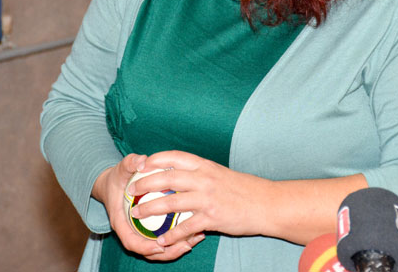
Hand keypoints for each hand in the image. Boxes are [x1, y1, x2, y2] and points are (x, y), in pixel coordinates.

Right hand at [91, 153, 204, 260]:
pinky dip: (179, 239)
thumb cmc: (118, 177)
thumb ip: (130, 163)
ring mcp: (141, 232)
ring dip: (176, 248)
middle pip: (148, 250)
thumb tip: (142, 161)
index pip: (131, 241)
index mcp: (120, 222)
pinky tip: (196, 233)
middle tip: (186, 245)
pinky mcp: (150, 230)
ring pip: (158, 249)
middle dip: (167, 252)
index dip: (145, 246)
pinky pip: (164, 240)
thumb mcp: (121, 168)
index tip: (161, 244)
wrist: (113, 184)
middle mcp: (130, 230)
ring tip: (195, 240)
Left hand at [126, 151, 273, 248]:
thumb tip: (183, 174)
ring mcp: (208, 198)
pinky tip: (162, 240)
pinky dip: (171, 235)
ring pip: (171, 203)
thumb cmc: (244, 189)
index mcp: (206, 165)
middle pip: (167, 178)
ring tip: (136, 216)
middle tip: (131, 191)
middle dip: (145, 184)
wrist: (266, 203)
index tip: (141, 163)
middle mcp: (204, 179)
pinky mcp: (212, 217)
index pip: (175, 157)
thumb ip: (201, 173)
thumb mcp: (220, 174)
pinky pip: (186, 227)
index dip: (156, 159)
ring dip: (150, 209)